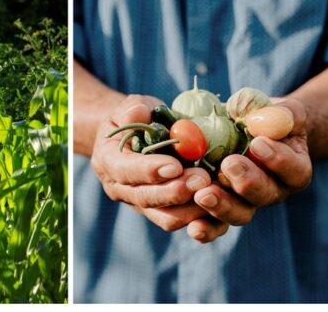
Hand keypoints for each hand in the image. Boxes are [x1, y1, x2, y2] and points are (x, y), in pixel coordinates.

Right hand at [89, 95, 212, 233]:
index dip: (150, 170)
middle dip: (176, 191)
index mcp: (108, 161)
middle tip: (203, 178)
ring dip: (191, 208)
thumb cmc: (137, 117)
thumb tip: (138, 113)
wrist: (135, 137)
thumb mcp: (132, 105)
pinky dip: (201, 217)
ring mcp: (141, 204)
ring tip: (215, 191)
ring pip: (166, 217)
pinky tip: (219, 202)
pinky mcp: (162, 212)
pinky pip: (182, 221)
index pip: (126, 171)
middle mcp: (121, 189)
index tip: (176, 165)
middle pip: (147, 198)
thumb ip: (133, 107)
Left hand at [186, 99, 310, 244]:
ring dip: (222, 206)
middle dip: (246, 181)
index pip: (293, 170)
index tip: (258, 143)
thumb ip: (282, 113)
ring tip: (203, 194)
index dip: (278, 159)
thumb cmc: (271, 118)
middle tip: (229, 165)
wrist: (255, 131)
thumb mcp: (284, 110)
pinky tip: (193, 227)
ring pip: (240, 213)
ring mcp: (248, 202)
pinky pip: (217, 225)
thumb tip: (260, 118)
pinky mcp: (224, 207)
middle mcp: (273, 191)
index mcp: (295, 169)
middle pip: (264, 195)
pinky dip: (206, 228)